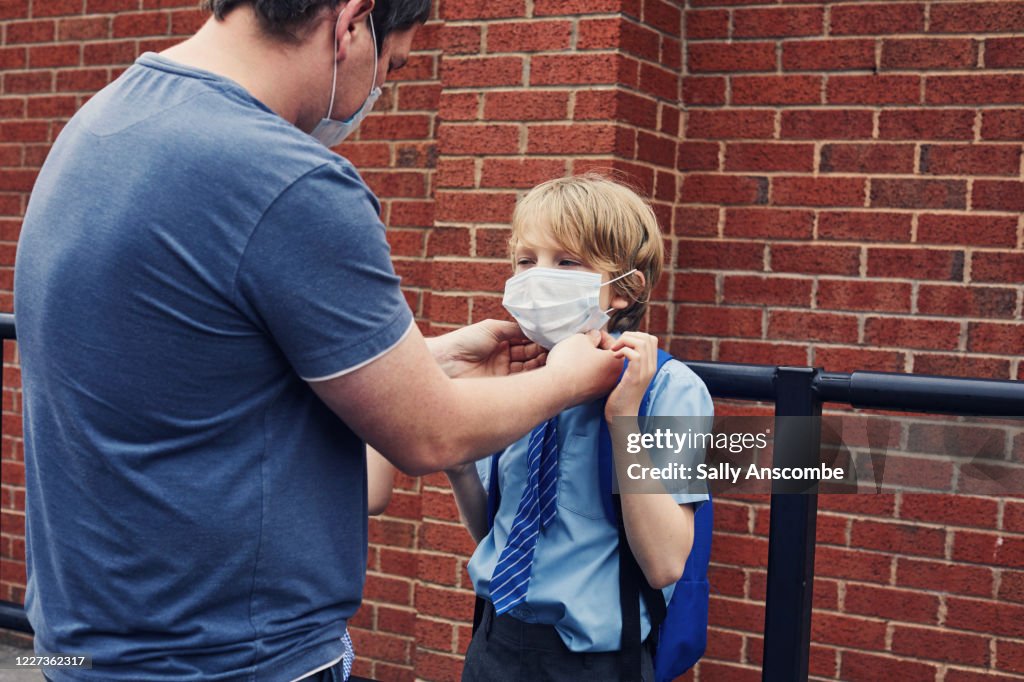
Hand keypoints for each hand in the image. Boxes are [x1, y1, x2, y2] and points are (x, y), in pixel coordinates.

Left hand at [427, 320, 546, 377]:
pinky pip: (522, 383)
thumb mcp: (492, 329)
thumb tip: (536, 329)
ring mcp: (503, 374)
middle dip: (544, 352)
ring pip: (529, 370)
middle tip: (559, 349)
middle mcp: (504, 358)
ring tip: (555, 359)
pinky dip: (534, 378)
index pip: (526, 342)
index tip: (555, 339)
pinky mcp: (501, 388)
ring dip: (542, 365)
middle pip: (530, 356)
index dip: (539, 340)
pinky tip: (544, 372)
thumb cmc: (463, 342)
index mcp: (501, 342)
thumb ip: (514, 329)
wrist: (444, 363)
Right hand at [546, 330, 623, 405]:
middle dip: (594, 350)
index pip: (612, 343)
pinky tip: (570, 370)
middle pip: (605, 358)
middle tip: (580, 344)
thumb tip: (595, 337)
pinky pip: (588, 381)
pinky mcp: (589, 398)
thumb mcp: (581, 339)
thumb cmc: (570, 361)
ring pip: (597, 370)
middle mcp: (613, 378)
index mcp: (615, 361)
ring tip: (573, 357)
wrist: (555, 389)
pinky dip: (582, 374)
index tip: (588, 333)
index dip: (599, 335)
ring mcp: (601, 390)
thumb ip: (592, 336)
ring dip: (588, 362)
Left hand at [604, 332, 658, 418]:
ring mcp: (645, 372)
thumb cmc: (620, 395)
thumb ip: (630, 362)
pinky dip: (622, 351)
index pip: (651, 339)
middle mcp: (651, 367)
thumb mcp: (628, 375)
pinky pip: (634, 355)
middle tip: (616, 345)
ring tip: (614, 350)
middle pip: (648, 338)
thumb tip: (621, 347)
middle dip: (629, 335)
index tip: (621, 343)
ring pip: (642, 343)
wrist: (621, 415)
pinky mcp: (636, 377)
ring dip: (624, 341)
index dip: (635, 335)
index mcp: (650, 365)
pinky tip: (614, 357)